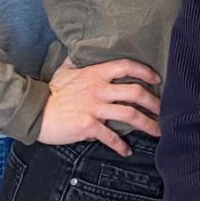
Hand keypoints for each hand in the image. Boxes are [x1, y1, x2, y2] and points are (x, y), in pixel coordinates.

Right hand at [37, 56, 160, 155]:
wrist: (35, 111)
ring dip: (147, 124)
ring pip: (129, 115)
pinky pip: (110, 136)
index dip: (144, 71)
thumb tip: (80, 49)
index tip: (156, 79)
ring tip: (158, 132)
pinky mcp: (88, 126)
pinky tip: (126, 151)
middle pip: (135, 92)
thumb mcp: (64, 70)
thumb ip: (77, 60)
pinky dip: (121, 146)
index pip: (125, 66)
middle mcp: (98, 89)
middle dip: (154, 102)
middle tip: (164, 110)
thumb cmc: (51, 91)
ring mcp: (94, 108)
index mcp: (95, 74)